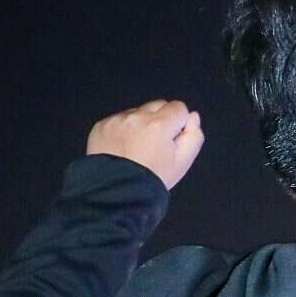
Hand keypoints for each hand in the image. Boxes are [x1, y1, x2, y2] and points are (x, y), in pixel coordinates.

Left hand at [86, 99, 204, 189]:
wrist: (117, 191)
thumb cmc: (155, 177)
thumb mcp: (183, 161)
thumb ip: (194, 135)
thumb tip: (192, 116)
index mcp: (160, 124)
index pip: (179, 107)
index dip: (179, 124)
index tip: (172, 140)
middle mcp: (137, 117)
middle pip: (158, 105)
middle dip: (160, 119)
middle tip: (156, 143)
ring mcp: (117, 120)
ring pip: (137, 111)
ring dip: (141, 123)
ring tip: (137, 147)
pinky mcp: (101, 126)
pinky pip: (118, 119)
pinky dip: (122, 130)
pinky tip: (122, 148)